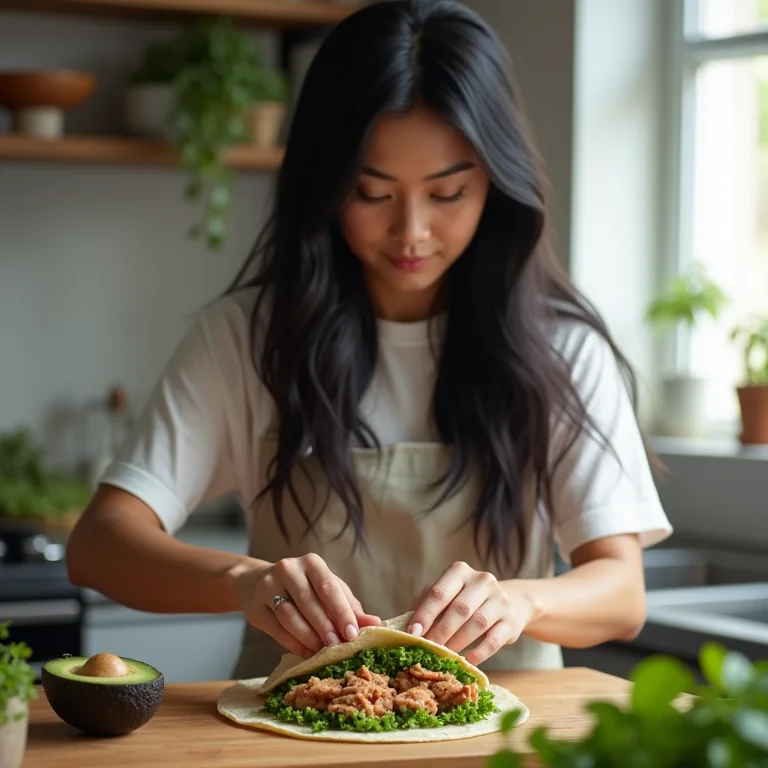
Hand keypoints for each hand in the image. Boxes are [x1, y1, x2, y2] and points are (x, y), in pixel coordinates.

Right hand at [234, 553, 380, 658]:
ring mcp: (268, 586)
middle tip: (338, 646)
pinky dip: (293, 643)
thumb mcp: (328, 591)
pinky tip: (306, 652)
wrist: (258, 583)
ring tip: (322, 651)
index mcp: (312, 563)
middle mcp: (288, 569)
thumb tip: (376, 623)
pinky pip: (276, 628)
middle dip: (325, 626)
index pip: (328, 587)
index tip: (353, 634)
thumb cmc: (304, 588)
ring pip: (290, 616)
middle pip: (309, 601)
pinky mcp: (256, 606)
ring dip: (308, 636)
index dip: (341, 612)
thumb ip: (350, 607)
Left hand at [407, 561, 535, 665]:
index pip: (439, 592)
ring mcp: (500, 599)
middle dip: (440, 632)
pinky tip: (467, 660)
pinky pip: (495, 639)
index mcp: (459, 571)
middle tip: (428, 650)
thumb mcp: (444, 595)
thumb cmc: (464, 600)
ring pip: (477, 623)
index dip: (425, 614)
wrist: (509, 602)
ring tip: (445, 656)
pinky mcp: (511, 620)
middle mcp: (482, 580)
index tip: (412, 634)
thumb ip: (424, 607)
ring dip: (458, 643)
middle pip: (459, 609)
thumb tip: (403, 629)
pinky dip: (479, 652)